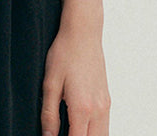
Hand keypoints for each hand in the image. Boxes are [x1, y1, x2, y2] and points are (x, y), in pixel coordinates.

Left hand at [40, 20, 110, 135]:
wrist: (83, 32)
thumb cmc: (65, 53)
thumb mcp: (50, 83)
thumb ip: (49, 115)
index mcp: (82, 108)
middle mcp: (98, 110)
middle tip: (63, 134)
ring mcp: (105, 105)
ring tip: (71, 130)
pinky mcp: (107, 99)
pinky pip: (104, 125)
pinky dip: (95, 132)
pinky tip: (80, 126)